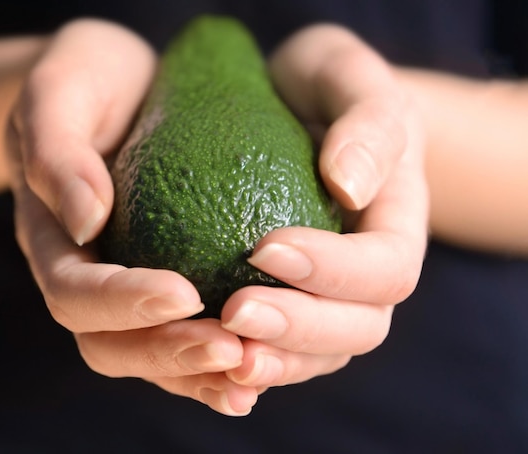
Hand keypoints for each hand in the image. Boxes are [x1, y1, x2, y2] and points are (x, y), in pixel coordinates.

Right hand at [5, 19, 257, 415]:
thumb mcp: (61, 92)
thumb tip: (87, 221)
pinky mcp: (167, 285)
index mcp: (52, 236)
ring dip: (199, 373)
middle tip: (229, 347)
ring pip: (150, 358)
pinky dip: (218, 363)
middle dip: (167, 351)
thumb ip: (57, 152)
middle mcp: (86, 274)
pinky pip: (187, 337)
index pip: (74, 291)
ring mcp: (125, 288)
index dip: (123, 301)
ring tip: (253, 370)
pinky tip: (263, 363)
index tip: (185, 291)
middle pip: (109, 344)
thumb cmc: (89, 80)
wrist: (120, 84)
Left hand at [221, 25, 428, 387]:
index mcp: (397, 223)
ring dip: (273, 362)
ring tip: (220, 355)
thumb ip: (368, 121)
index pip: (385, 268)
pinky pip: (278, 348)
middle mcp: (371, 273)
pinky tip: (203, 356)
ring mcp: (332, 296)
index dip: (334, 270)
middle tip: (234, 312)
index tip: (265, 247)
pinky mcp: (290, 303)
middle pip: (358, 328)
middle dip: (299, 329)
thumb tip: (349, 185)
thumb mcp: (349, 76)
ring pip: (318, 355)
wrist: (298, 107)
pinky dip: (247, 363)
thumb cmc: (324, 86)